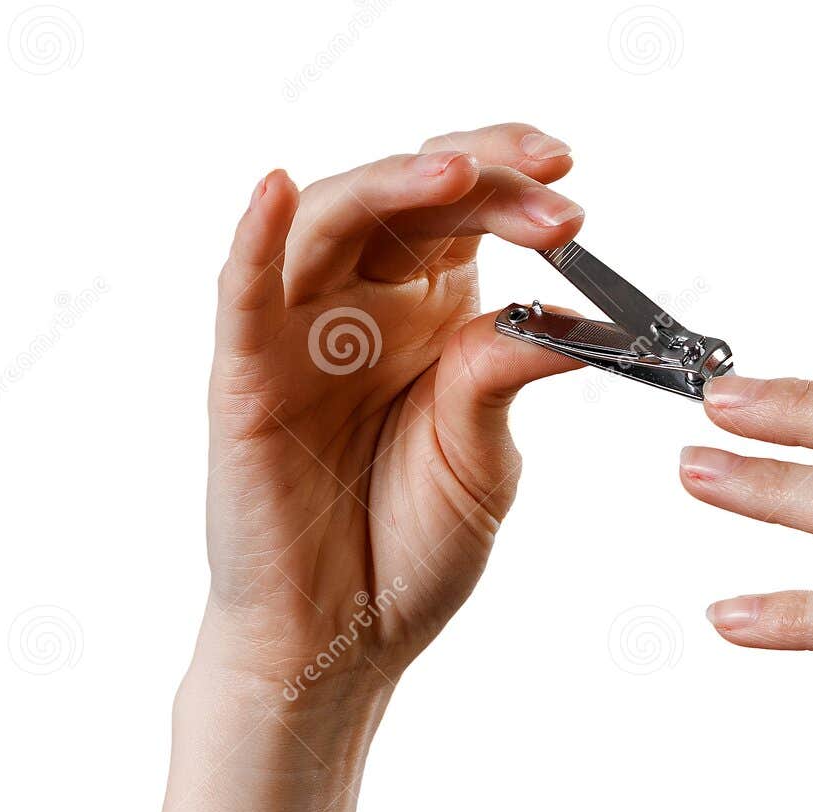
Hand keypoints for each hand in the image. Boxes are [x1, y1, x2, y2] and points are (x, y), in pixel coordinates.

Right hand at [202, 122, 584, 729]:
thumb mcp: (484, 454)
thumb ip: (504, 374)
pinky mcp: (245, 380)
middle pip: (408, 203)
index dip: (514, 182)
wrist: (344, 638)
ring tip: (456, 172)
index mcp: (431, 313)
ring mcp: (299, 335)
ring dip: (391, 188)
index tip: (571, 176)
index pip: (467, 215)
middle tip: (551, 186)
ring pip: (331, 227)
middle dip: (481, 181)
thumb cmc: (412, 544)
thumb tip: (568, 319)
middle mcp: (364, 307)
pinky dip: (253, 241)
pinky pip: (241, 298)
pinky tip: (277, 192)